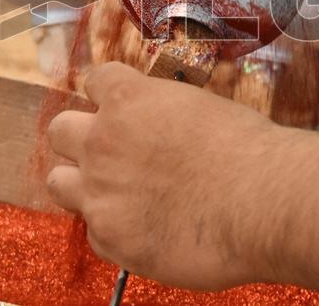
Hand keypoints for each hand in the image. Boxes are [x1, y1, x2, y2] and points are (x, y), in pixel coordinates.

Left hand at [46, 62, 284, 290]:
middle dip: (81, 140)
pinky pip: (93, 231)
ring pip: (58, 182)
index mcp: (128, 98)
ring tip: (115, 196)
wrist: (261, 202)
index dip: (107, 95)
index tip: (120, 109)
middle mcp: (102, 140)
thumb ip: (165, 116)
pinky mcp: (109, 237)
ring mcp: (99, 191)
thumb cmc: (247, 150)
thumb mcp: (201, 108)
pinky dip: (115, 231)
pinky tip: (148, 230)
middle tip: (110, 155)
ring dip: (81, 185)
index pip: (94, 81)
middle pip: (60, 131)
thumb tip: (164, 129)